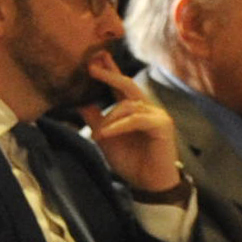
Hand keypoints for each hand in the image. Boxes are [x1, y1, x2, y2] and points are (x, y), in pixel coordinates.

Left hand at [77, 51, 183, 196]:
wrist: (147, 183)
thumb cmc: (129, 160)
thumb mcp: (105, 137)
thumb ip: (94, 119)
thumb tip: (78, 101)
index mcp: (132, 109)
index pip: (119, 86)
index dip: (109, 71)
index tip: (94, 57)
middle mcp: (145, 108)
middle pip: (127, 85)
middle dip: (110, 74)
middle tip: (92, 67)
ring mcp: (156, 114)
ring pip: (128, 104)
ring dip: (109, 118)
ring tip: (99, 134)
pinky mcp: (163, 125)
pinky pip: (136, 119)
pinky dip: (119, 126)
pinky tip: (106, 134)